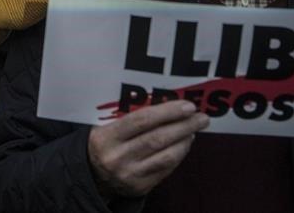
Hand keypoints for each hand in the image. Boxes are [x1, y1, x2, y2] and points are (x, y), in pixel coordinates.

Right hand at [88, 101, 207, 199]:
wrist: (92, 174)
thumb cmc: (105, 143)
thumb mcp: (107, 126)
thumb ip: (131, 117)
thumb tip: (169, 107)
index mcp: (106, 137)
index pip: (141, 120)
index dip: (167, 112)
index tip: (187, 106)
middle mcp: (117, 157)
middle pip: (158, 138)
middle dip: (184, 126)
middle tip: (201, 117)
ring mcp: (130, 174)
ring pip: (166, 156)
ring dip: (185, 141)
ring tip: (194, 130)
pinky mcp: (140, 187)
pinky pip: (166, 169)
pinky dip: (179, 154)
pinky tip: (184, 144)